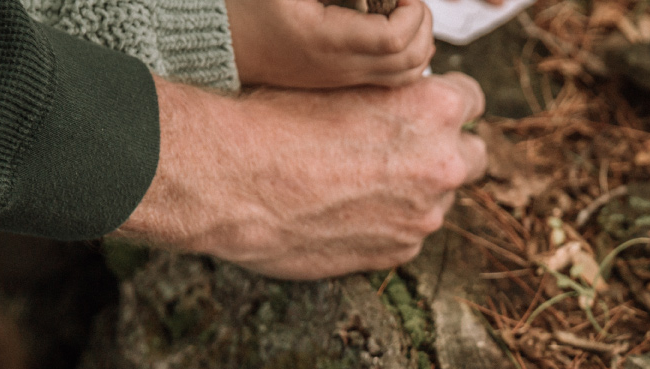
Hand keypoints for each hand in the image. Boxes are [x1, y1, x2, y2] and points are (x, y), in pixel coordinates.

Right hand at [116, 73, 487, 278]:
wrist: (234, 180)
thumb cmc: (276, 119)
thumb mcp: (343, 81)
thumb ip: (391, 95)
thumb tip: (403, 98)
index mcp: (435, 109)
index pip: (471, 100)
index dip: (445, 104)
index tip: (426, 111)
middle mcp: (442, 165)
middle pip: (473, 156)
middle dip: (446, 152)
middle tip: (405, 151)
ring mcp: (423, 216)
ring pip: (438, 201)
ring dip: (414, 194)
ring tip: (359, 186)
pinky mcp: (398, 253)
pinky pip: (407, 235)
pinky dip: (387, 226)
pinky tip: (346, 214)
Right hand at [226, 0, 434, 88]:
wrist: (226, 43)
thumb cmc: (249, 6)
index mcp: (326, 41)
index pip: (394, 39)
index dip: (412, 11)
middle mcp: (341, 67)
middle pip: (411, 59)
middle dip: (422, 24)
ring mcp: (345, 78)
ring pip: (408, 74)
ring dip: (420, 41)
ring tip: (407, 12)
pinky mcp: (344, 80)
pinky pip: (394, 78)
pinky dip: (409, 55)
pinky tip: (398, 30)